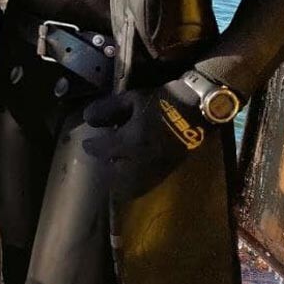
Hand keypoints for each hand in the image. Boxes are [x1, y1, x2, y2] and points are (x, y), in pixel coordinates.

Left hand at [81, 80, 209, 198]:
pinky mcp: (164, 172)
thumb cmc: (164, 100)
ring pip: (127, 184)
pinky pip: (143, 185)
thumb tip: (88, 118)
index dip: (92, 146)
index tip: (87, 143)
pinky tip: (131, 173)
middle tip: (102, 156)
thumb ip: (108, 109)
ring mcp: (153, 169)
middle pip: (113, 172)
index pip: (102, 149)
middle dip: (105, 164)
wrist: (196, 110)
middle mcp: (139, 160)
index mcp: (131, 140)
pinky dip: (133, 183)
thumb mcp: (133, 98)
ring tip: (115, 167)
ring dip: (118, 177)